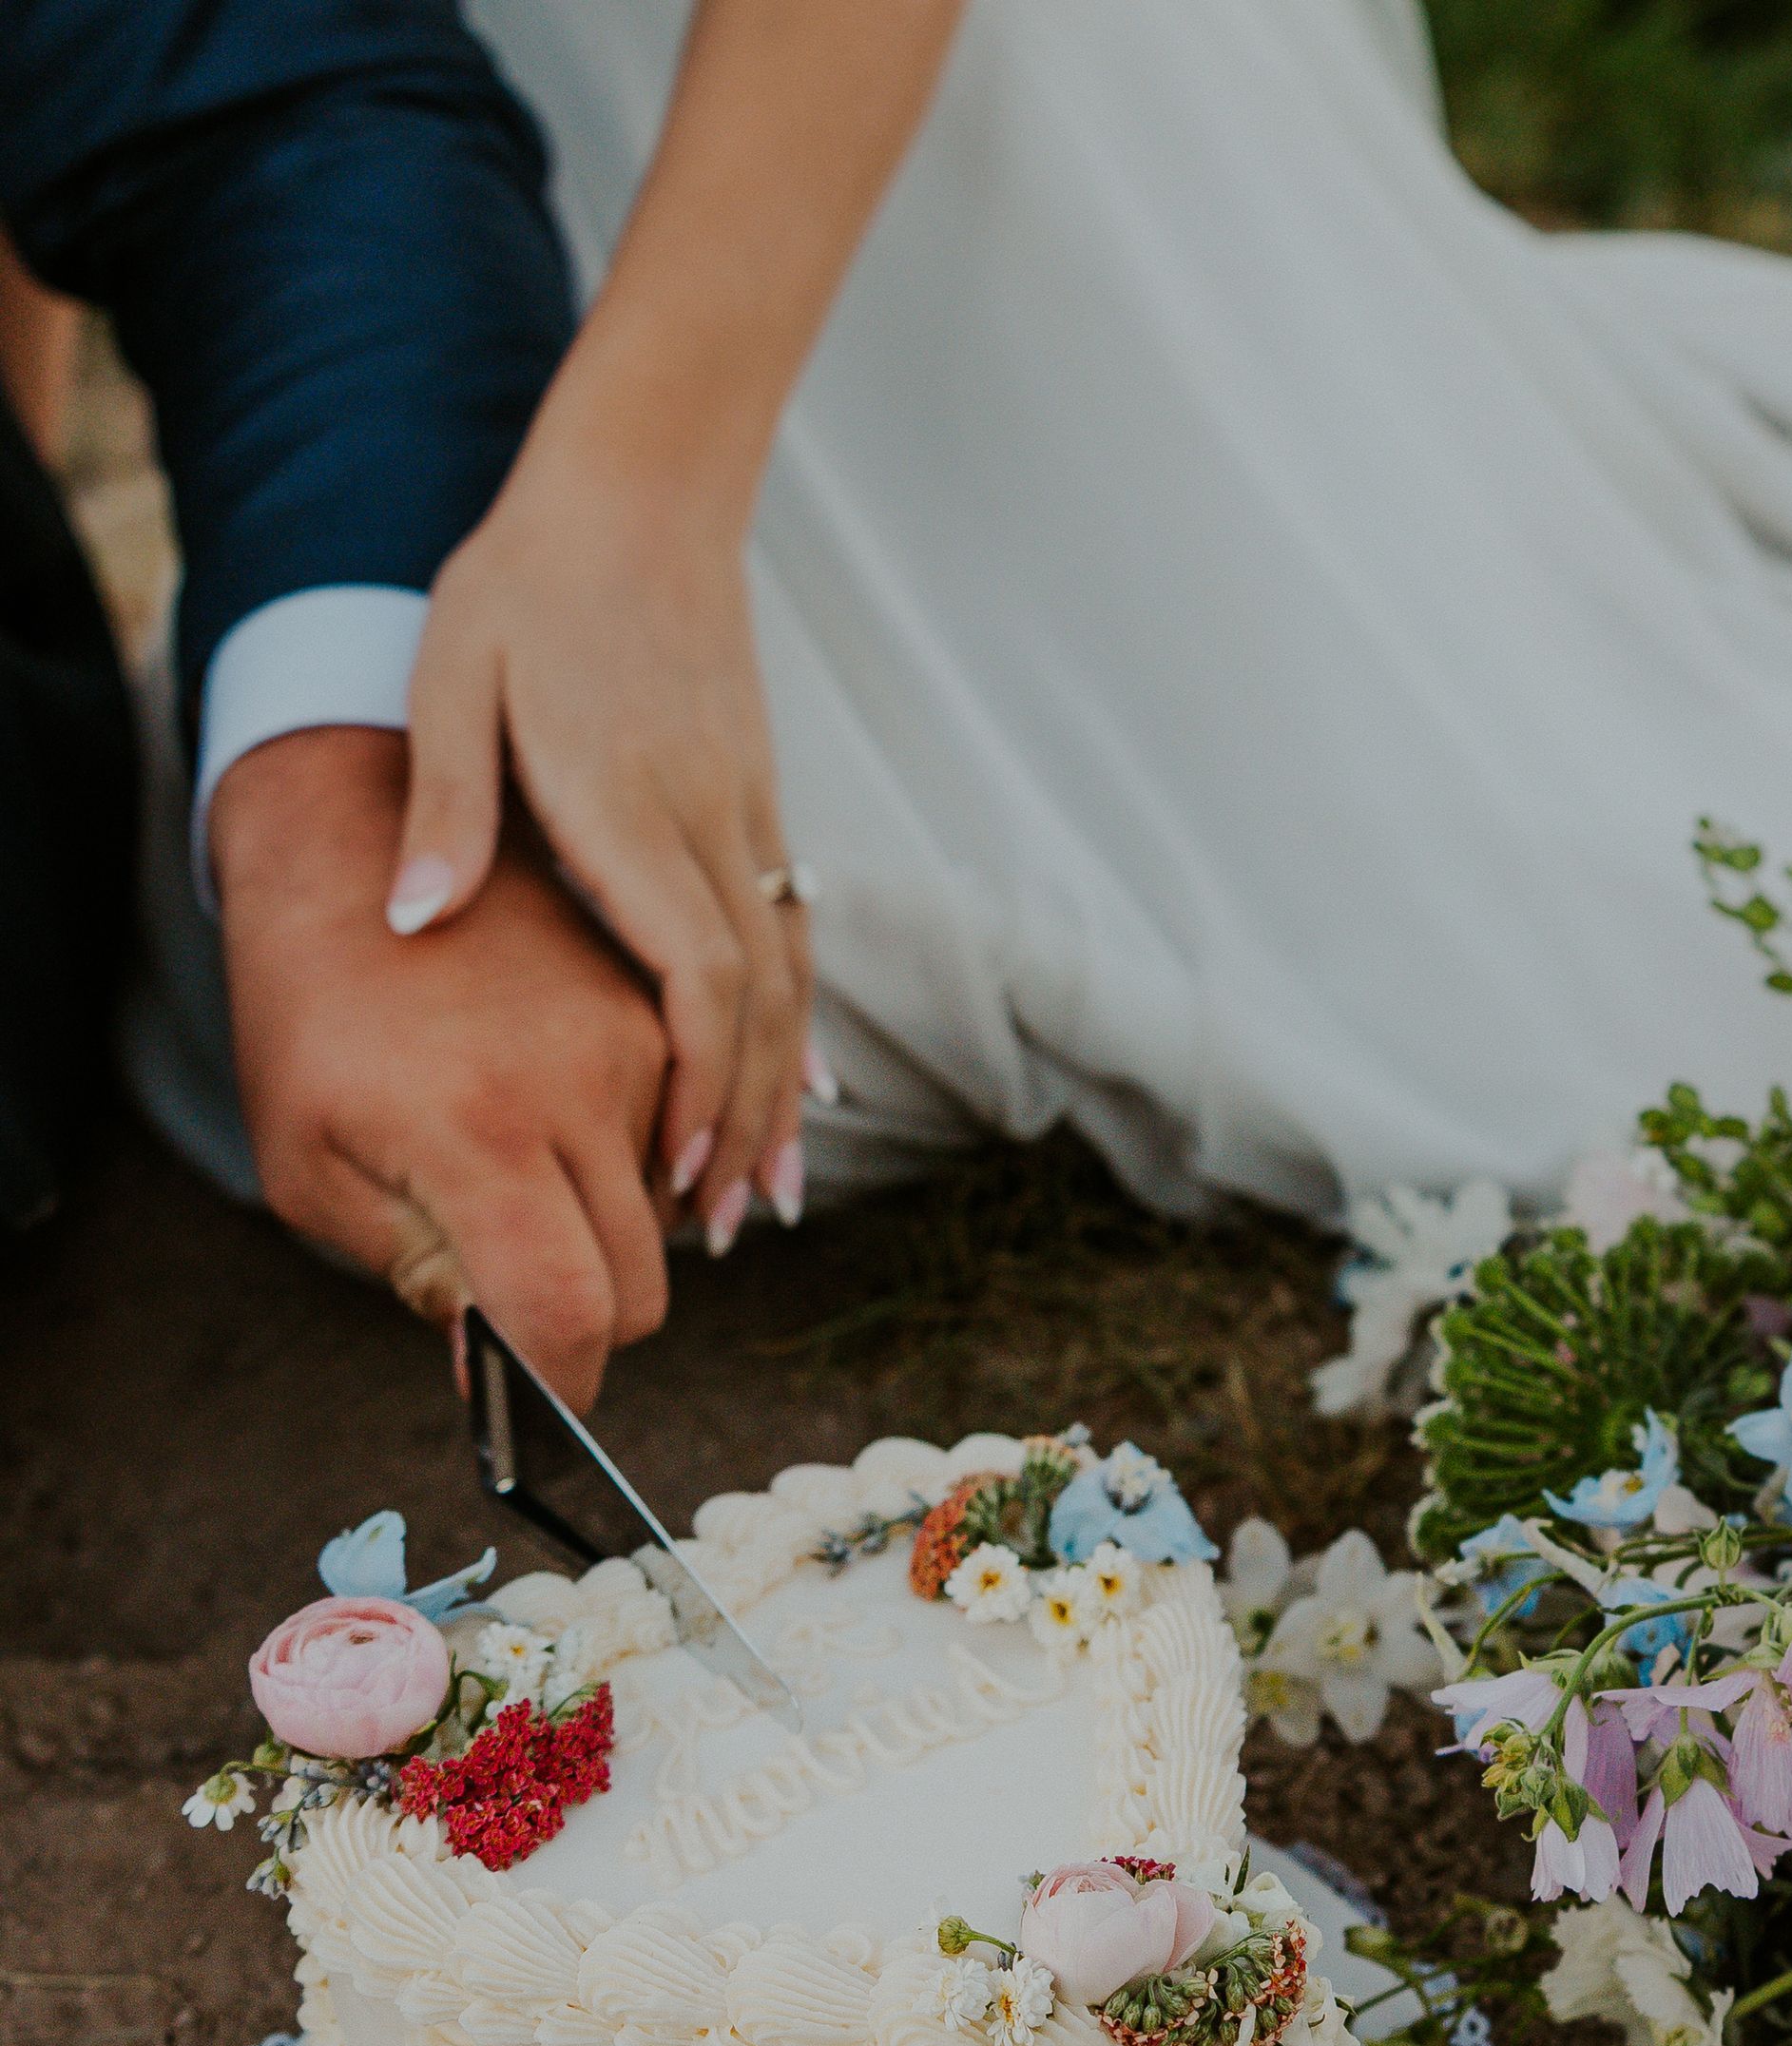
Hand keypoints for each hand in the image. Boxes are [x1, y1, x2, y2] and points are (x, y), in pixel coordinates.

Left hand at [215, 725, 669, 1410]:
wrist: (347, 846)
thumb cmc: (306, 1015)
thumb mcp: (310, 1165)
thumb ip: (415, 1272)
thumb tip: (496, 1366)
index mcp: (483, 1133)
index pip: (575, 1313)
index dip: (564, 1386)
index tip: (542, 1402)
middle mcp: (583, 1085)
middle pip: (641, 1283)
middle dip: (584, 1316)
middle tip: (506, 1287)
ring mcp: (635, 1042)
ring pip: (667, 1217)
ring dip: (607, 1232)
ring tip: (516, 1175)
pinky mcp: (657, 1009)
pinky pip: (674, 1140)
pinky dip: (627, 1164)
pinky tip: (552, 1122)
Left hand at [385, 447, 813, 1252]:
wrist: (641, 491)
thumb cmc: (526, 586)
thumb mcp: (453, 675)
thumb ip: (449, 804)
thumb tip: (414, 922)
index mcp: (628, 804)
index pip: (694, 971)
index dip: (695, 1080)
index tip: (672, 1167)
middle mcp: (709, 823)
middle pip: (756, 1001)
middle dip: (742, 1122)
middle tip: (720, 1227)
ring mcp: (748, 815)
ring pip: (790, 978)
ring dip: (780, 1092)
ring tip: (764, 1194)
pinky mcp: (758, 804)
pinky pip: (792, 935)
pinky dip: (795, 1023)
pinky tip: (798, 1087)